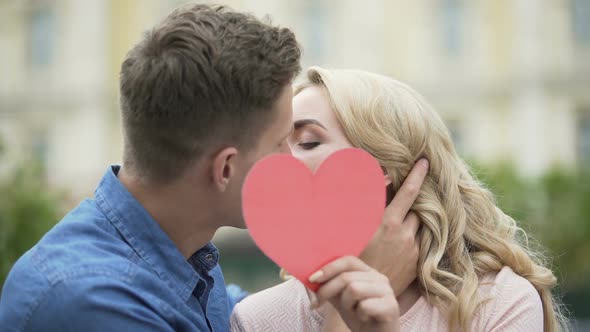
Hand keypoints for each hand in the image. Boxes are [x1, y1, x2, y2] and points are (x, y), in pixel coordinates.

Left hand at [310, 256, 399, 331]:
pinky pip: (365, 305)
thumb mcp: (339, 299)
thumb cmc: (359, 317)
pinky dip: (359, 315)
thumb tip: (311, 279)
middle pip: (347, 277)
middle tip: (318, 303)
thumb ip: (328, 287)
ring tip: (352, 311)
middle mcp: (379, 278)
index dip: (329, 268)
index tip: (312, 279)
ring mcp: (387, 291)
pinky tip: (364, 318)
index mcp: (368, 272)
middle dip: (327, 290)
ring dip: (346, 304)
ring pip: (354, 289)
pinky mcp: (391, 307)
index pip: (348, 260)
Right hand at [361, 159, 428, 294]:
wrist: (363, 295)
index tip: (425, 162)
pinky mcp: (417, 264)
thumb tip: (385, 180)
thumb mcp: (355, 228)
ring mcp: (413, 250)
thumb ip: (371, 202)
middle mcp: (405, 235)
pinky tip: (399, 241)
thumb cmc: (352, 257)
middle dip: (416, 201)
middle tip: (409, 194)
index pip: (409, 193)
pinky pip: (420, 243)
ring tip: (401, 221)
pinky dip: (413, 236)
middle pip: (419, 208)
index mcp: (388, 223)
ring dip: (414, 219)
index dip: (418, 175)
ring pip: (420, 226)